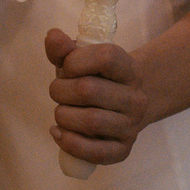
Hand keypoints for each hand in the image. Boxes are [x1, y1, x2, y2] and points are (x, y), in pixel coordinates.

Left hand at [45, 29, 151, 167]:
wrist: (128, 103)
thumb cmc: (98, 78)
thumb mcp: (84, 59)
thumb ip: (65, 48)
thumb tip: (53, 37)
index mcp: (129, 69)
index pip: (105, 57)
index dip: (75, 60)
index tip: (67, 67)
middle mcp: (136, 98)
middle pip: (88, 90)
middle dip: (60, 90)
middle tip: (58, 91)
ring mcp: (131, 126)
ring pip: (90, 122)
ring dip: (63, 115)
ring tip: (61, 111)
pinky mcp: (123, 150)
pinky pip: (94, 152)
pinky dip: (69, 143)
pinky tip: (58, 132)